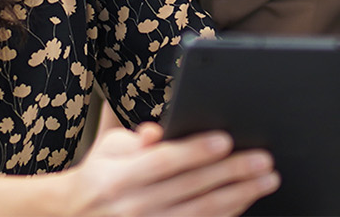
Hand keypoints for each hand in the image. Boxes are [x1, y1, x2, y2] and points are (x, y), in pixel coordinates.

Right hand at [68, 122, 277, 216]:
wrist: (74, 216)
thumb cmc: (99, 175)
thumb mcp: (106, 149)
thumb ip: (133, 139)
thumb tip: (156, 132)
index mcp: (117, 178)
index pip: (163, 162)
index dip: (196, 151)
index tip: (226, 140)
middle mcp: (132, 207)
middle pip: (191, 188)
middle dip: (231, 173)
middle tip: (263, 160)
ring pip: (201, 213)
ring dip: (238, 196)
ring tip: (266, 180)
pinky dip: (225, 216)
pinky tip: (245, 201)